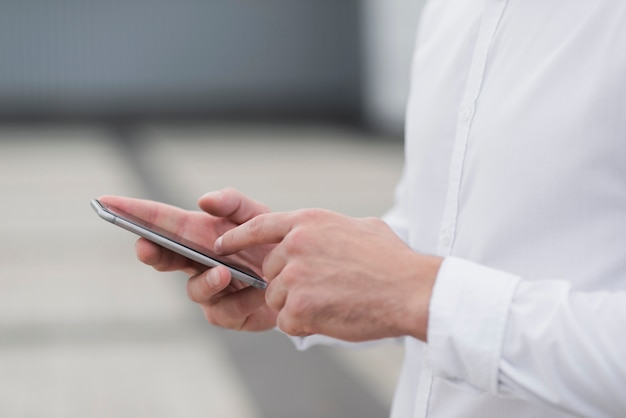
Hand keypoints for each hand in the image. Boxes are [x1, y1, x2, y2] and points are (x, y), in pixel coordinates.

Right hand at [98, 189, 277, 330]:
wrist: (302, 275)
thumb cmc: (273, 243)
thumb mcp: (258, 216)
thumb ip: (234, 203)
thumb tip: (203, 200)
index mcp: (201, 234)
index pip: (161, 222)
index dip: (133, 213)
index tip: (106, 203)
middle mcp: (199, 262)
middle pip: (164, 258)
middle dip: (152, 252)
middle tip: (146, 246)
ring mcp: (210, 290)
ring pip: (194, 290)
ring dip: (207, 281)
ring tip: (225, 274)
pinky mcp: (226, 314)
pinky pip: (223, 312)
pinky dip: (241, 301)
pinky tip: (258, 292)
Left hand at [214, 209, 441, 340]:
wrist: (411, 290)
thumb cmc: (392, 261)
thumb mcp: (360, 227)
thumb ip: (330, 229)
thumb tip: (325, 235)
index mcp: (307, 222)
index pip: (258, 227)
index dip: (237, 238)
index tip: (221, 247)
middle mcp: (295, 244)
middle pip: (270, 272)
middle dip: (288, 284)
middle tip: (323, 289)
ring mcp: (295, 275)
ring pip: (277, 298)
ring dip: (299, 305)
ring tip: (333, 301)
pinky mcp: (299, 306)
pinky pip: (287, 321)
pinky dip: (305, 324)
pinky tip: (333, 314)